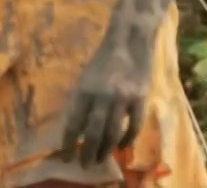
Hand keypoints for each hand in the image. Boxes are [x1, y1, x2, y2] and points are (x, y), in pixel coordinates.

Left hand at [60, 34, 153, 169]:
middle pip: (93, 133)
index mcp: (83, 90)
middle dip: (88, 153)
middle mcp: (102, 96)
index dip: (69, 143)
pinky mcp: (140, 100)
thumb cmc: (103, 59)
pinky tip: (121, 146)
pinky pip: (134, 127)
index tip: (65, 157)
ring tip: (100, 161)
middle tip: (84, 166)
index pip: (73, 124)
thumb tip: (76, 128)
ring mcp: (123, 99)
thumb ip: (80, 101)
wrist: (129, 41)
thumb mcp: (84, 77)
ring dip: (106, 151)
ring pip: (113, 134)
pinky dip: (127, 140)